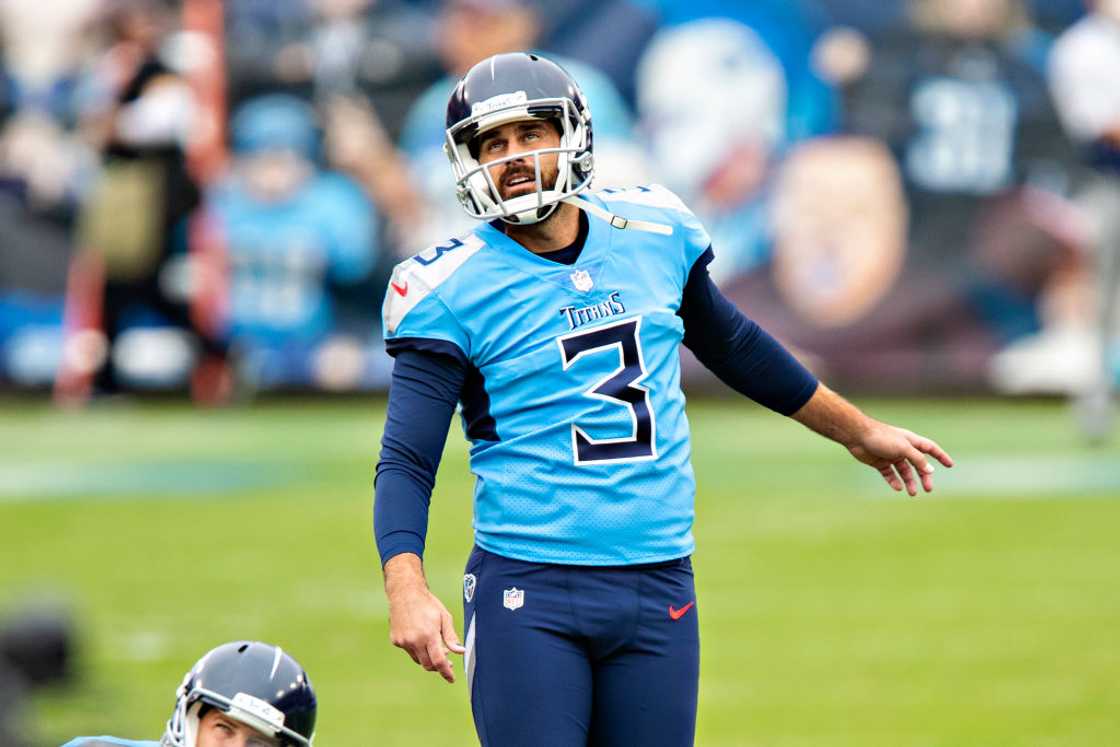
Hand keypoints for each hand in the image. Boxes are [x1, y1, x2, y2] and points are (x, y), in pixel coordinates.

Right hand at [384, 554, 464, 682]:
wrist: (405, 593)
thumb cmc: (428, 603)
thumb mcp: (444, 617)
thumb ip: (451, 636)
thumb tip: (460, 651)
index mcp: (429, 635)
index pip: (439, 661)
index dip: (446, 672)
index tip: (451, 679)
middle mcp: (414, 641)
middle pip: (427, 664)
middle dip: (437, 666)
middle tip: (447, 661)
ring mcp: (403, 641)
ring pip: (418, 659)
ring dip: (427, 657)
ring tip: (434, 646)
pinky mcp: (396, 641)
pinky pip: (409, 651)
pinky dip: (417, 649)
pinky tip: (420, 636)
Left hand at [848, 421, 953, 495]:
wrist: (857, 436)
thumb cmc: (881, 437)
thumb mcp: (903, 448)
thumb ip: (917, 459)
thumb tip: (930, 470)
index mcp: (911, 441)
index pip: (930, 448)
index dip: (941, 456)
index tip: (950, 465)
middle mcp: (902, 449)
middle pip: (918, 464)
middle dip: (924, 477)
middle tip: (928, 489)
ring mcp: (891, 456)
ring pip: (904, 471)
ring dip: (909, 482)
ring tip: (912, 493)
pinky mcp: (880, 462)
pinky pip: (890, 474)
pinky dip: (894, 481)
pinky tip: (898, 488)